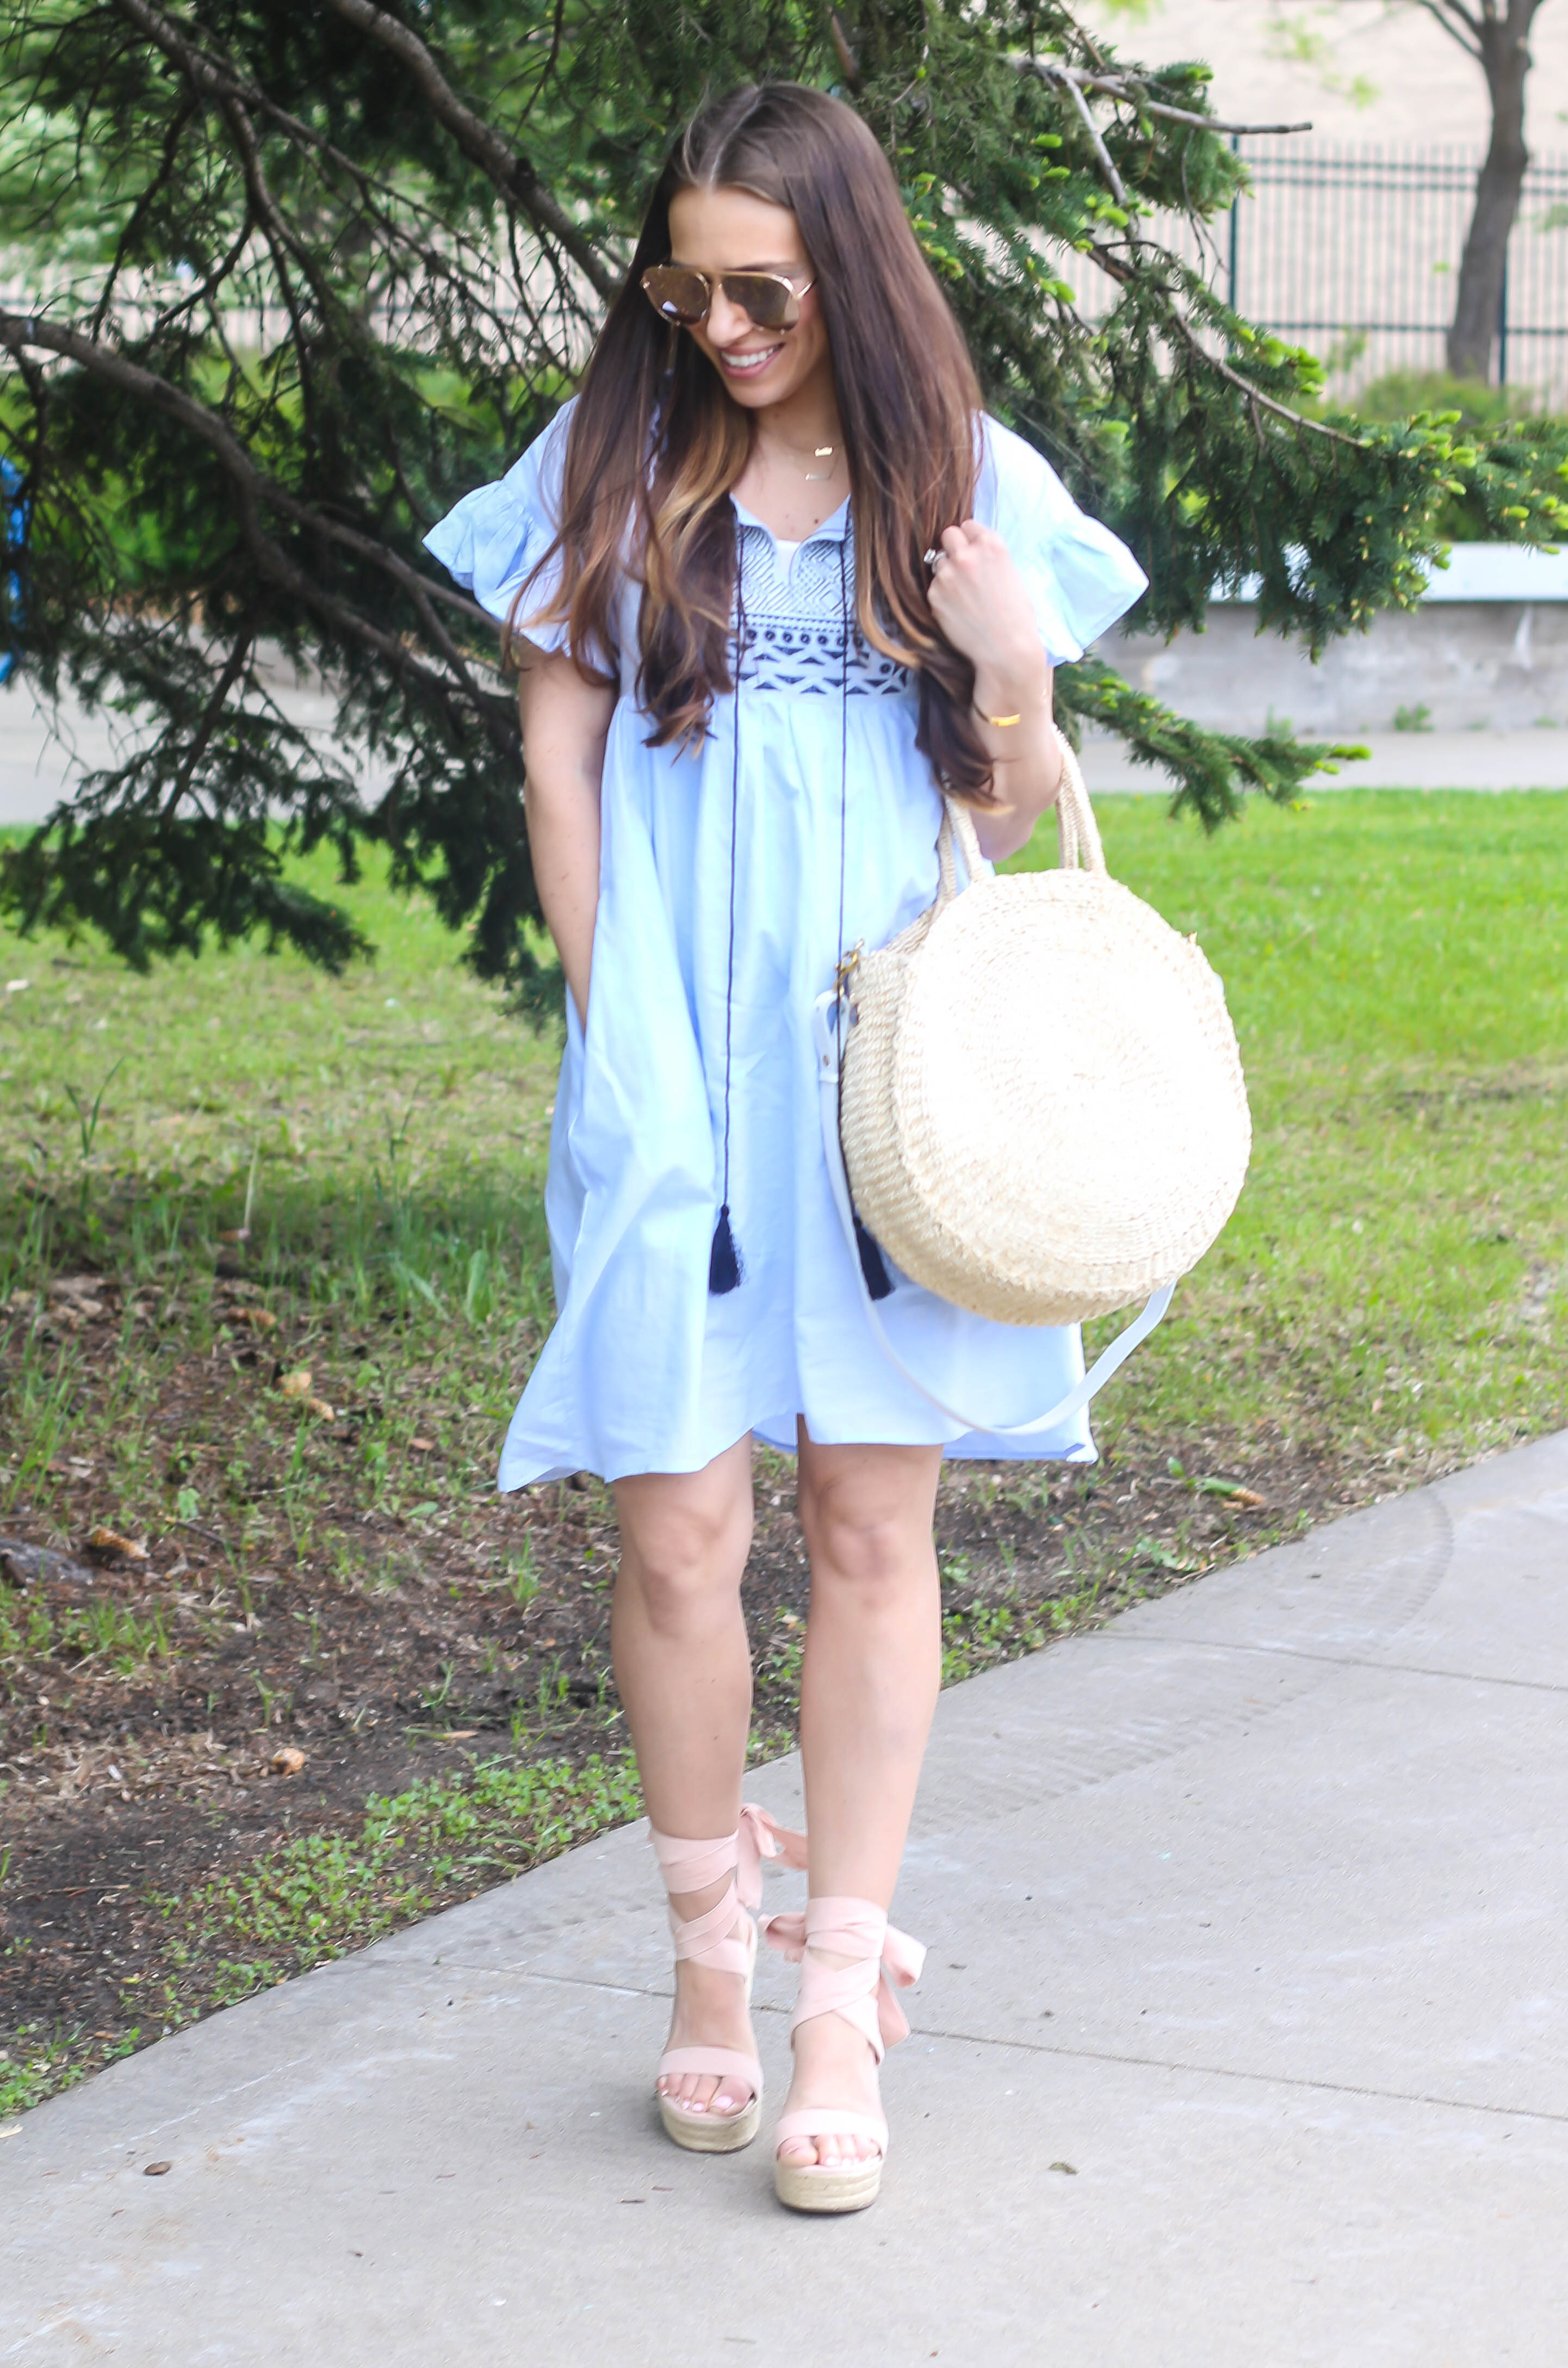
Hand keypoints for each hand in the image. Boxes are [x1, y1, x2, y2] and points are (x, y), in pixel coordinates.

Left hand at [926, 519, 1047, 699]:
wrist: (1006, 649)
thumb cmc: (1016, 616)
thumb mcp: (1011, 574)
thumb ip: (989, 558)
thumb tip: (972, 550)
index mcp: (991, 544)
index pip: (968, 525)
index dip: (970, 539)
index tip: (973, 551)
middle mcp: (967, 554)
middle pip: (948, 535)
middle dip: (953, 548)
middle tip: (962, 566)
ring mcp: (948, 574)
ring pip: (938, 562)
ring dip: (947, 572)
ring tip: (963, 594)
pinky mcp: (934, 595)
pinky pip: (934, 587)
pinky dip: (942, 596)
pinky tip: (958, 610)